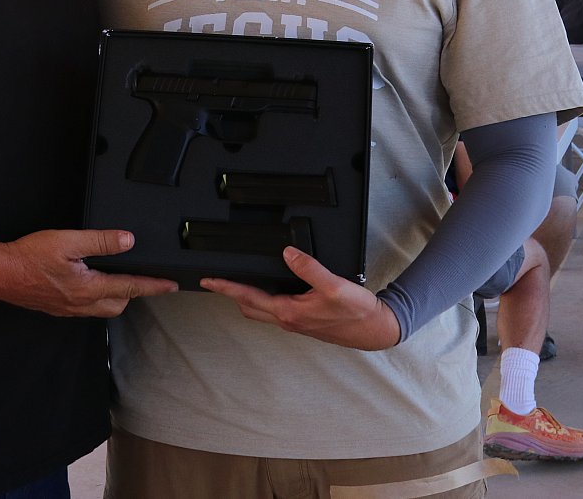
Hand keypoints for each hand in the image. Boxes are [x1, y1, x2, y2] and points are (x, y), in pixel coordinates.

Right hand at [0, 230, 176, 317]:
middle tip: (146, 280)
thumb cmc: (29, 257)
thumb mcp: (68, 241)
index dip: (153, 286)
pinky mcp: (58, 308)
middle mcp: (82, 303)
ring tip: (121, 282)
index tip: (170, 286)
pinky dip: (97, 300)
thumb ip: (100, 241)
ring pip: (103, 309)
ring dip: (116, 297)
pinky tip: (91, 287)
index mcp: (89, 287)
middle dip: (135, 293)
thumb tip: (127, 241)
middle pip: (119, 304)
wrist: (0, 274)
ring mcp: (69, 309)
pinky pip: (86, 309)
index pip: (131, 287)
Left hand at [200, 246, 400, 350]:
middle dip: (230, 295)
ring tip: (235, 284)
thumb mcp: (333, 285)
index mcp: (289, 311)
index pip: (248, 297)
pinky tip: (268, 290)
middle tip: (215, 282)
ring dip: (245, 299)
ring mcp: (296, 323)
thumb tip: (288, 253)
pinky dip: (263, 301)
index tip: (207, 281)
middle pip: (248, 307)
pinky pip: (274, 311)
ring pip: (261, 311)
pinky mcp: (304, 321)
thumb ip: (308, 268)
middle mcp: (288, 320)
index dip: (226, 288)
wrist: (375, 330)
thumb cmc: (356, 312)